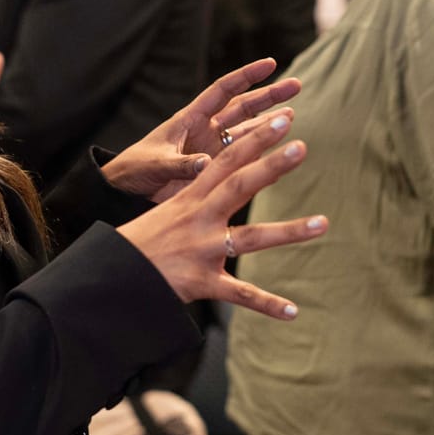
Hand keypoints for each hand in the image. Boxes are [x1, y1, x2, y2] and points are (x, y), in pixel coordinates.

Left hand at [101, 58, 302, 202]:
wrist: (125, 191)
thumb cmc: (134, 169)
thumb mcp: (155, 164)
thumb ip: (181, 164)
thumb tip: (207, 163)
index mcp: (190, 119)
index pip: (223, 91)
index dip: (246, 76)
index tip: (271, 64)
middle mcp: (205, 131)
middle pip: (243, 107)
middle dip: (269, 96)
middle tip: (296, 85)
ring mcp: (212, 150)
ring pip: (247, 132)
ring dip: (269, 124)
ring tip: (292, 115)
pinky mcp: (215, 170)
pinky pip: (243, 159)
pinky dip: (261, 154)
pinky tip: (278, 150)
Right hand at [117, 110, 325, 318]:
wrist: (110, 277)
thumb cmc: (139, 244)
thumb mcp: (165, 211)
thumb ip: (197, 195)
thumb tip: (216, 173)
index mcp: (190, 199)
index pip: (226, 162)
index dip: (255, 140)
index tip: (282, 122)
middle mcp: (198, 219)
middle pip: (239, 186)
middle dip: (271, 165)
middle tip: (302, 146)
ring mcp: (202, 251)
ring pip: (251, 238)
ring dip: (288, 231)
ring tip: (323, 223)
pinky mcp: (202, 283)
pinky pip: (240, 294)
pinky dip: (267, 304)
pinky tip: (293, 311)